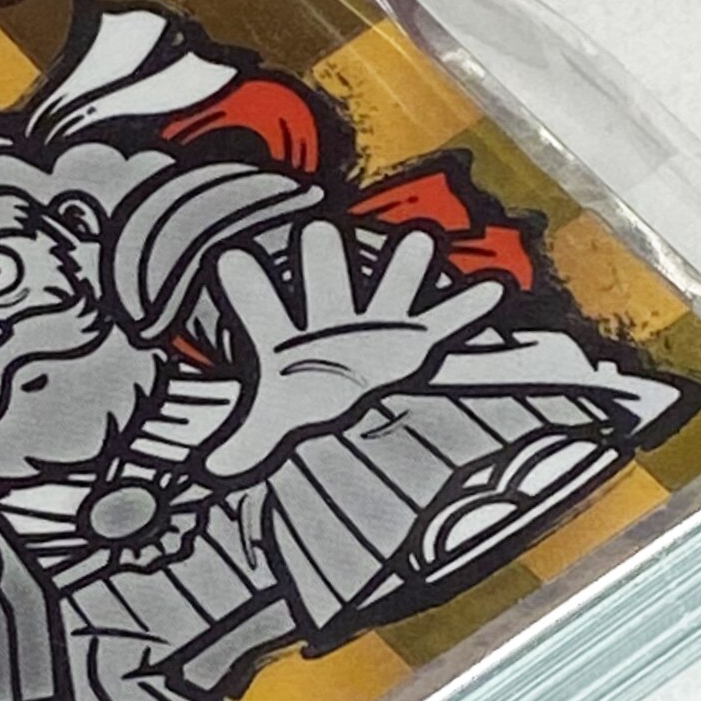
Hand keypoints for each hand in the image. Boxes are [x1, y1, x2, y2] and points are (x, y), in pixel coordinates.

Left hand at [204, 222, 506, 478]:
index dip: (247, 289)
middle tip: (316, 232)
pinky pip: (443, 322)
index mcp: (289, 337)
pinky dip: (466, 309)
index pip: (263, 311)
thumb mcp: (271, 420)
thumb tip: (210, 468)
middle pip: (326, 287)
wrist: (342, 382)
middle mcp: (332, 320)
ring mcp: (376, 323)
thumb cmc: (302, 388)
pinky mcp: (414, 337)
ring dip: (403, 272)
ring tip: (418, 243)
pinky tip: (489, 290)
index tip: (227, 259)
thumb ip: (245, 441)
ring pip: (389, 292)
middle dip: (322, 264)